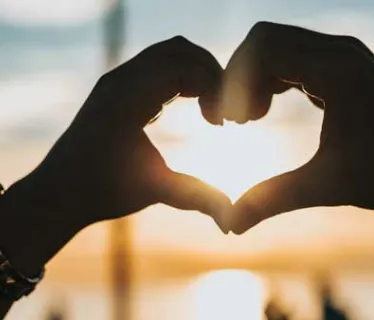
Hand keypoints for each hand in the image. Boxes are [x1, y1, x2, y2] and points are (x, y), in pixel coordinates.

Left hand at [1, 36, 230, 272]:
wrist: (60, 191)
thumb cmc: (103, 192)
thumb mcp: (154, 192)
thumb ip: (196, 198)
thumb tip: (231, 220)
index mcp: (128, 99)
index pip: (184, 67)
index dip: (215, 88)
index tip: (222, 123)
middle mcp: (121, 80)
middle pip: (181, 50)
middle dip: (211, 74)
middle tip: (223, 110)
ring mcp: (118, 79)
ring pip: (170, 53)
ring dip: (198, 73)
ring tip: (211, 108)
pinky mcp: (119, 86)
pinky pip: (159, 65)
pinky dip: (184, 77)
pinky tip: (193, 106)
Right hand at [207, 22, 373, 233]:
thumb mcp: (328, 185)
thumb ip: (274, 199)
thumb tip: (231, 224)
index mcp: (336, 72)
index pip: (264, 49)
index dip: (235, 82)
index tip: (234, 123)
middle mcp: (339, 52)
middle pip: (265, 39)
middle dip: (240, 77)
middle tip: (238, 121)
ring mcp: (342, 55)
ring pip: (278, 45)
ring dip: (255, 77)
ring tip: (251, 119)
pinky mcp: (343, 65)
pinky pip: (294, 56)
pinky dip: (272, 77)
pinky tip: (268, 109)